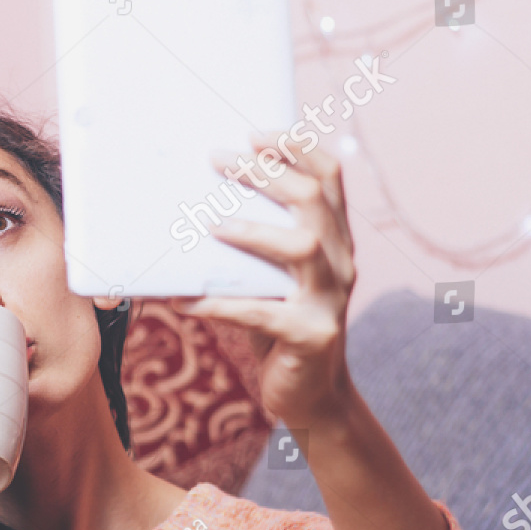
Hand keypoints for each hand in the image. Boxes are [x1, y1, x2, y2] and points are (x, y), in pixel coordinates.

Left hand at [169, 131, 357, 430]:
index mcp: (335, 242)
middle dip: (267, 173)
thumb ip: (256, 246)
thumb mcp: (273, 280)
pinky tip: (189, 301)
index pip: (331, 178)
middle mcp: (341, 264)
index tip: (258, 132)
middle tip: (219, 160)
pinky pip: (263, 314)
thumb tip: (195, 207)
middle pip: (312, 201)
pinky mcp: (311, 337)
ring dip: (253, 231)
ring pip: (301, 248)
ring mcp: (330, 301)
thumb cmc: (279, 329)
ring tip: (211, 225)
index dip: (299, 147)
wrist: (310, 397)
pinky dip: (223, 303)